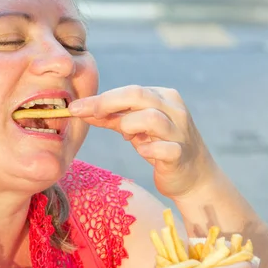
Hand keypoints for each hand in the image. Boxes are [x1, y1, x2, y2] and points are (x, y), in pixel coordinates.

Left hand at [69, 85, 217, 197]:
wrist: (192, 177)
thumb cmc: (159, 146)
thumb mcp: (133, 128)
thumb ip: (110, 118)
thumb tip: (79, 110)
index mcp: (163, 97)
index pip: (129, 90)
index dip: (100, 98)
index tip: (74, 108)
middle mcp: (174, 109)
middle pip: (138, 95)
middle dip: (107, 103)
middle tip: (87, 114)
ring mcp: (180, 132)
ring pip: (152, 118)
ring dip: (130, 125)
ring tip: (126, 136)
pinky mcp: (180, 155)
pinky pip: (164, 148)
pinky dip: (149, 149)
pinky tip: (143, 151)